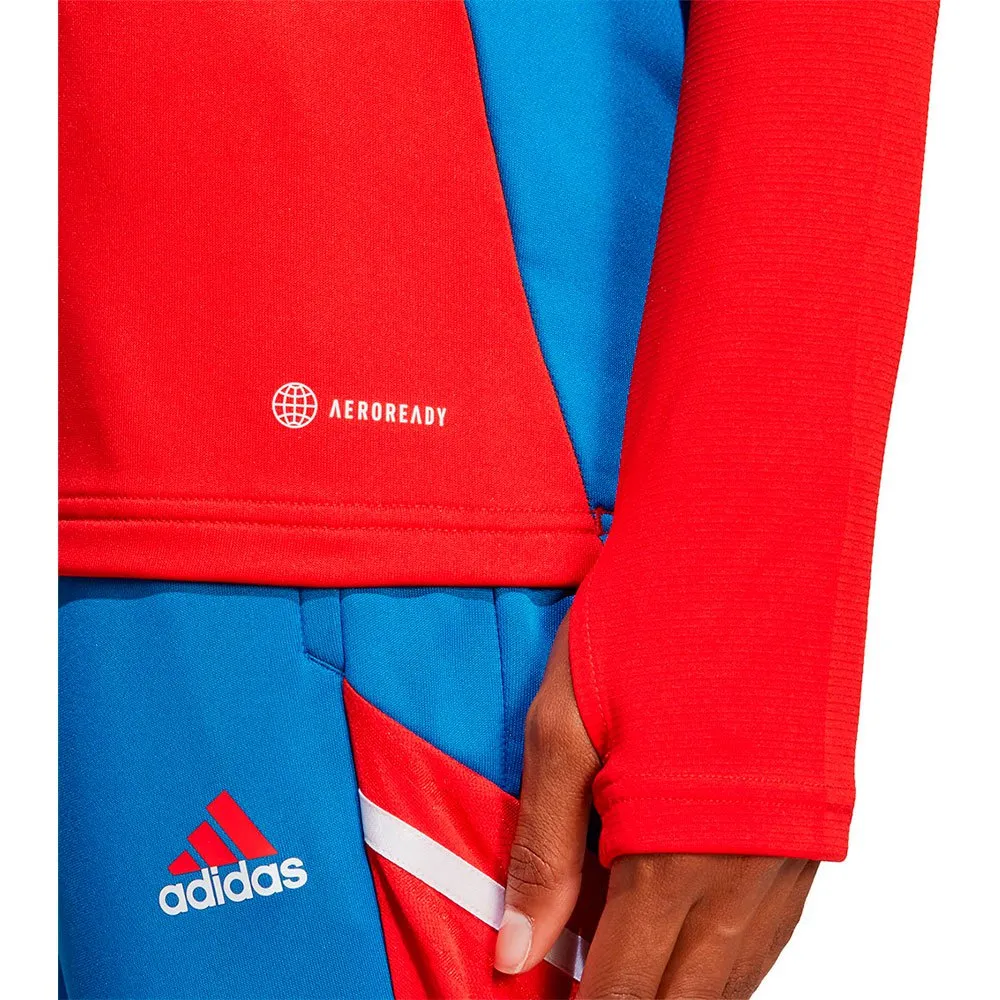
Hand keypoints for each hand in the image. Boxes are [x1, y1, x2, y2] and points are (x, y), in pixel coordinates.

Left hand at [494, 616, 818, 997]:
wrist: (744, 553)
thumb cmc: (644, 627)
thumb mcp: (563, 728)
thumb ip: (543, 850)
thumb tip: (516, 956)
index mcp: (673, 850)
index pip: (622, 983)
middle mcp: (744, 872)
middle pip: (682, 996)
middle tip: (580, 993)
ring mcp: (786, 859)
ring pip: (733, 979)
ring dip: (676, 987)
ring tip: (622, 976)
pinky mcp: (806, 837)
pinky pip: (766, 937)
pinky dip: (721, 958)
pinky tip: (685, 945)